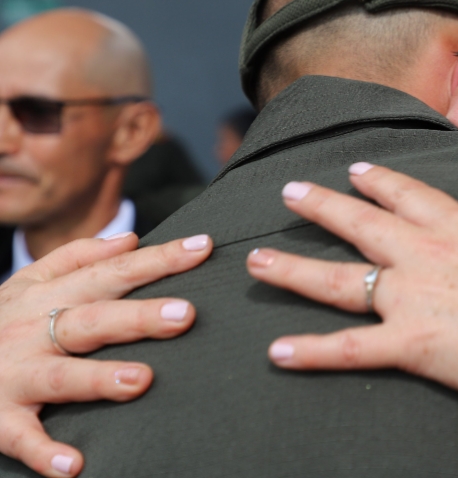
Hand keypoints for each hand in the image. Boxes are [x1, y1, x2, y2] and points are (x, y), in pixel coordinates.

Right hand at [0, 233, 211, 476]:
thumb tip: (131, 238)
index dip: (159, 259)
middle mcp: (34, 331)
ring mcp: (14, 374)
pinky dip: (43, 452)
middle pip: (92, 321)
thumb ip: (79, 258)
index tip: (202, 247)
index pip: (114, 273)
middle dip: (137, 317)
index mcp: (51, 297)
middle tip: (185, 315)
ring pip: (60, 376)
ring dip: (99, 379)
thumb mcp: (28, 281)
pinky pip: (20, 437)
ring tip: (141, 381)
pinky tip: (73, 465)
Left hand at [247, 137, 457, 424]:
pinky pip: (350, 349)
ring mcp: (415, 298)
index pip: (409, 195)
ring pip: (341, 280)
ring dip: (296, 270)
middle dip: (322, 207)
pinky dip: (312, 352)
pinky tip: (277, 352)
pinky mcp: (414, 344)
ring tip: (258, 262)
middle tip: (288, 193)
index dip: (379, 182)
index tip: (354, 170)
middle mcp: (428, 254)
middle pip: (361, 225)